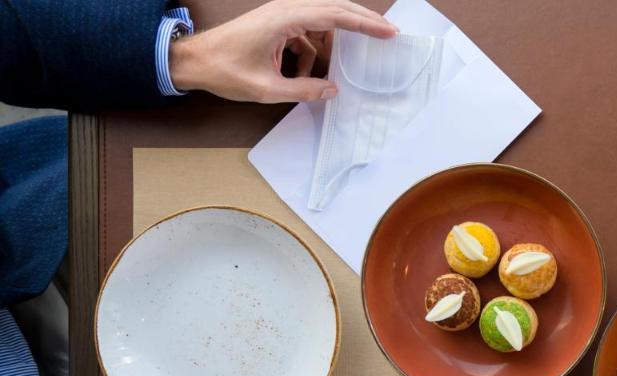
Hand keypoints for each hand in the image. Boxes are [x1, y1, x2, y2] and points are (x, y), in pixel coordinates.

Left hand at [169, 0, 396, 102]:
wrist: (193, 60)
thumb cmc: (223, 70)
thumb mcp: (267, 89)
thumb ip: (303, 90)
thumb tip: (332, 91)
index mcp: (285, 18)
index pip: (335, 16)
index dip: (365, 24)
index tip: (388, 32)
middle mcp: (286, 9)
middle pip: (334, 9)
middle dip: (362, 23)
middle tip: (387, 34)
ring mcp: (281, 15)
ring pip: (321, 22)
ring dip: (332, 44)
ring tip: (342, 64)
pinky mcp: (276, 24)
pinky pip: (306, 34)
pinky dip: (312, 53)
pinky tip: (303, 76)